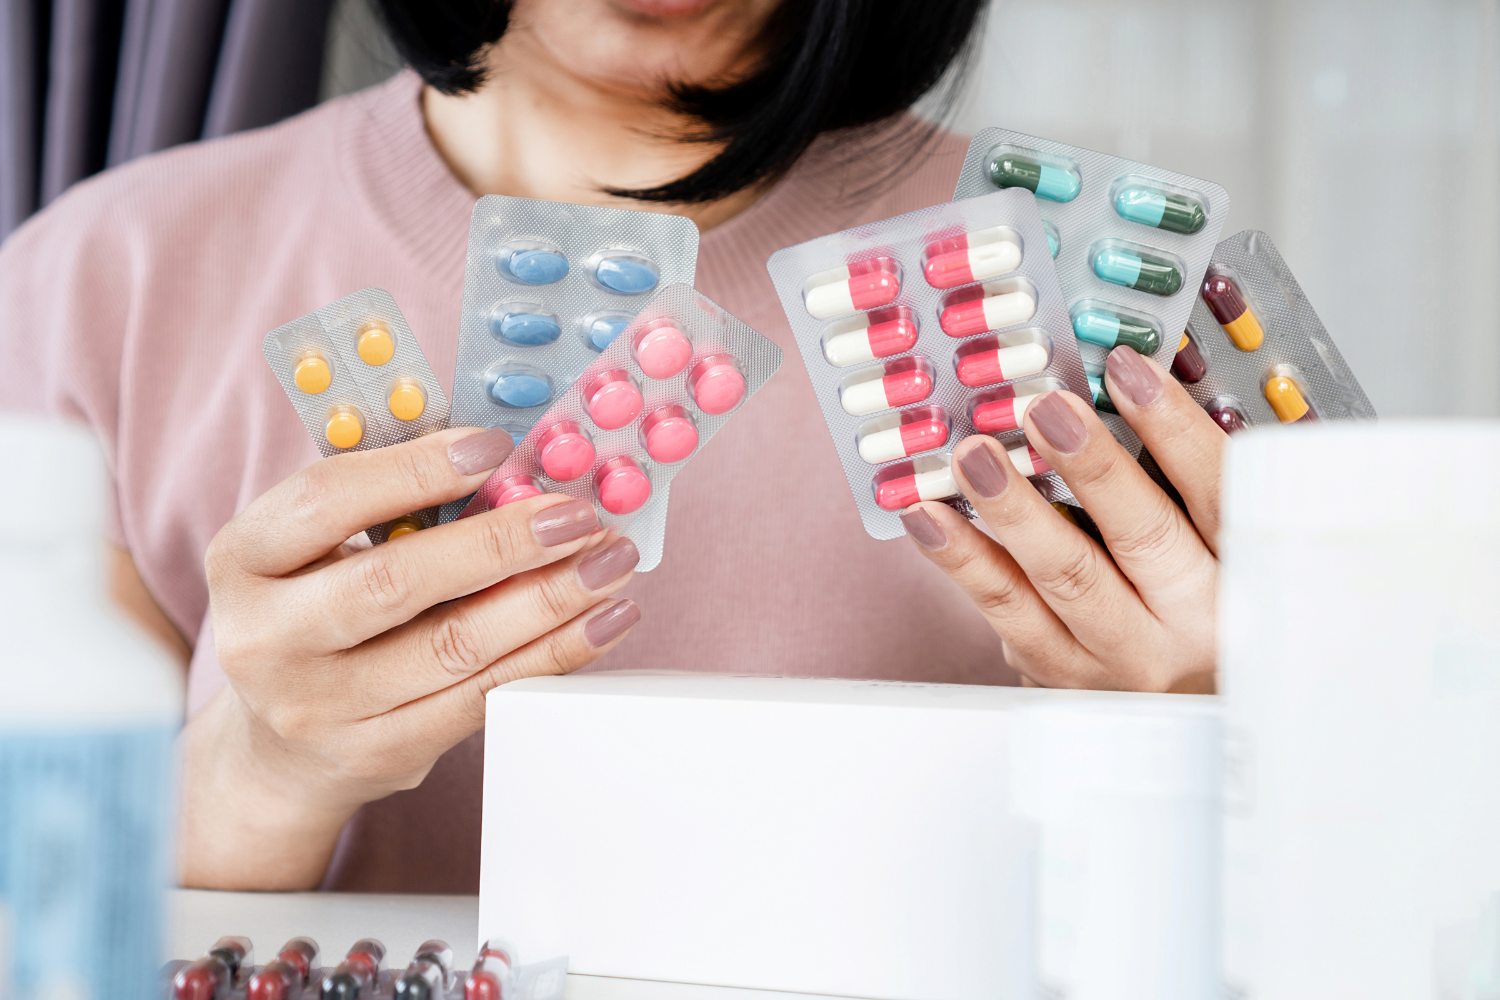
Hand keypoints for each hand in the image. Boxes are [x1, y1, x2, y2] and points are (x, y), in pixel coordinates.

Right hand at [181, 426, 641, 887]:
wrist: (278, 748)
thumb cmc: (316, 614)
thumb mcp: (318, 549)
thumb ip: (390, 502)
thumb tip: (507, 456)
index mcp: (243, 560)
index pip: (327, 501)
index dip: (415, 470)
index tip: (495, 447)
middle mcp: (266, 639)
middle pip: (396, 582)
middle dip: (502, 542)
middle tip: (577, 516)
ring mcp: (319, 707)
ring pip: (454, 648)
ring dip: (548, 600)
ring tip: (609, 564)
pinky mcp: (378, 753)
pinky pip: (481, 699)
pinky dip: (551, 656)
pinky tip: (599, 623)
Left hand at [899, 346, 1220, 691]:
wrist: (1184, 732)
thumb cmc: (1202, 613)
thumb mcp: (1218, 550)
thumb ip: (1183, 482)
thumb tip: (1121, 384)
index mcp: (1247, 580)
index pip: (1218, 495)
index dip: (1175, 429)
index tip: (1129, 369)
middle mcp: (1192, 628)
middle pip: (1140, 538)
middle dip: (1090, 466)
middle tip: (1044, 409)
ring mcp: (1124, 662)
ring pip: (1062, 580)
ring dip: (1011, 511)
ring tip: (972, 456)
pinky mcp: (1064, 681)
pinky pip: (1007, 615)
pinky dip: (963, 561)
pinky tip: (930, 517)